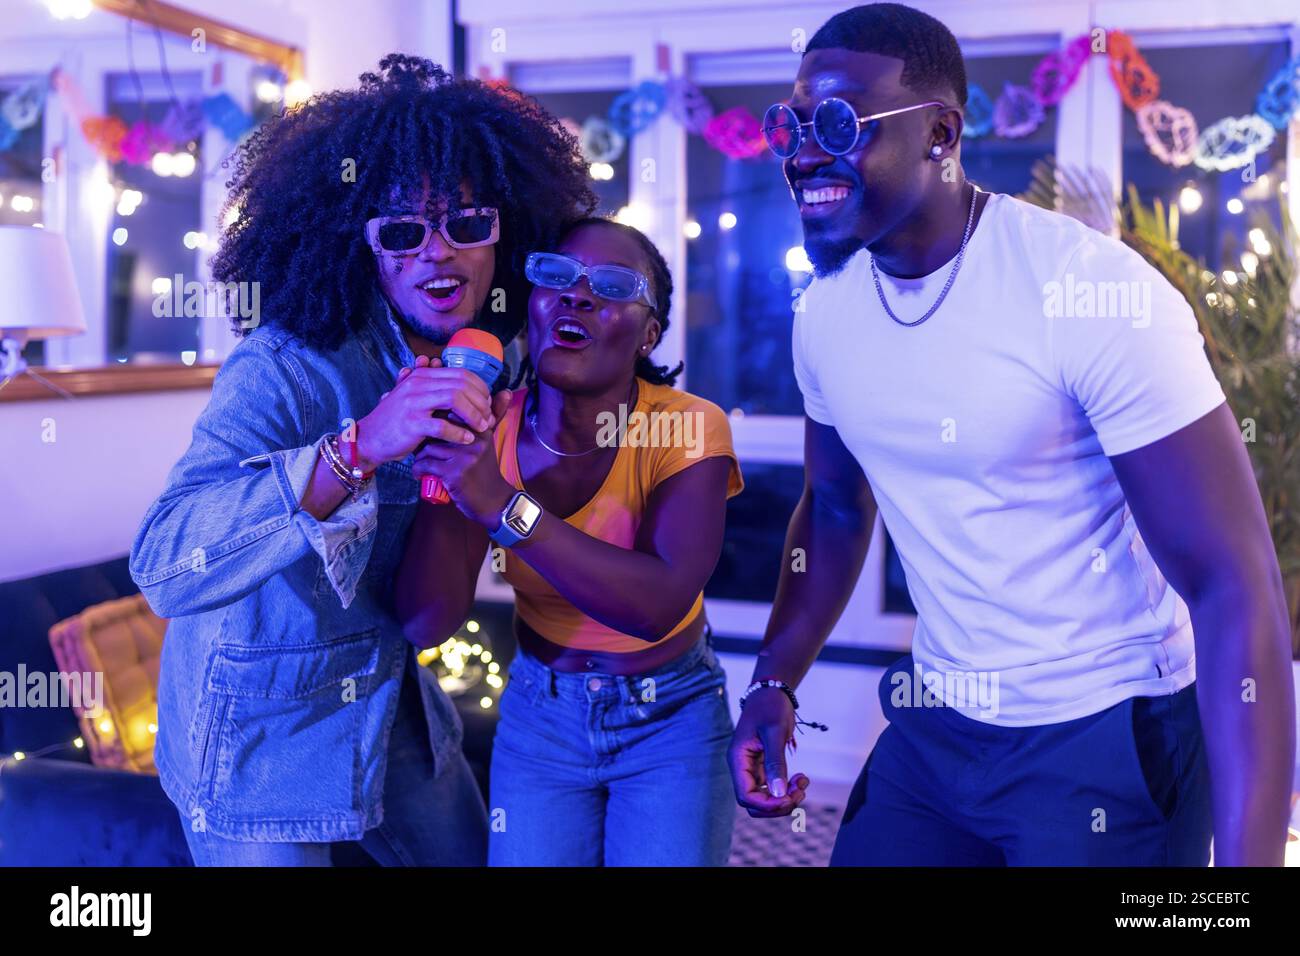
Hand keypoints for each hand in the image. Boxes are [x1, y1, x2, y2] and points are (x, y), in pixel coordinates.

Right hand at [356, 354, 495, 470]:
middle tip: (488, 417)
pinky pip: (442, 425)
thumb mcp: (413, 397)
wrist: (369, 438)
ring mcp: (413, 403)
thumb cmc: (396, 420)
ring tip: (482, 427)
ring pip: (455, 399)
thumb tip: (446, 371)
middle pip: (461, 384)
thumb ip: (432, 386)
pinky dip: (459, 433)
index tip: (487, 402)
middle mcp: (418, 384)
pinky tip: (467, 439)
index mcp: (422, 376)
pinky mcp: (411, 424)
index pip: (461, 373)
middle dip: (481, 401)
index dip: (480, 388)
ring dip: (474, 415)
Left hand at [411, 389, 514, 526]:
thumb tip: (507, 391)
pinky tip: (420, 474)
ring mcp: (464, 456)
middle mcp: (474, 439)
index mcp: (481, 428)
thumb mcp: (489, 440)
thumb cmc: (484, 469)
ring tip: (423, 463)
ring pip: (428, 447)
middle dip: (426, 438)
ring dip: (421, 456)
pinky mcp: (455, 473)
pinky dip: (419, 470)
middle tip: (422, 446)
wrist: (493, 501)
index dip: (437, 422)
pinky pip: (426, 464)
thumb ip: (495, 415)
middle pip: (436, 428)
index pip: (451, 412)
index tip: (432, 432)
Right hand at [728, 686, 809, 816]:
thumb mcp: (775, 733)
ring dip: (785, 798)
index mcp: (738, 760)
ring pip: (764, 798)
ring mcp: (752, 768)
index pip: (745, 796)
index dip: (768, 804)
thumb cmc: (770, 707)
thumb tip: (778, 793)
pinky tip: (800, 778)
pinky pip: (772, 788)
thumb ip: (775, 763)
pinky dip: (787, 789)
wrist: (771, 692)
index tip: (790, 797)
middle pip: (754, 803)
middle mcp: (742, 768)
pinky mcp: (763, 767)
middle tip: (800, 792)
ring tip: (802, 782)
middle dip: (778, 804)